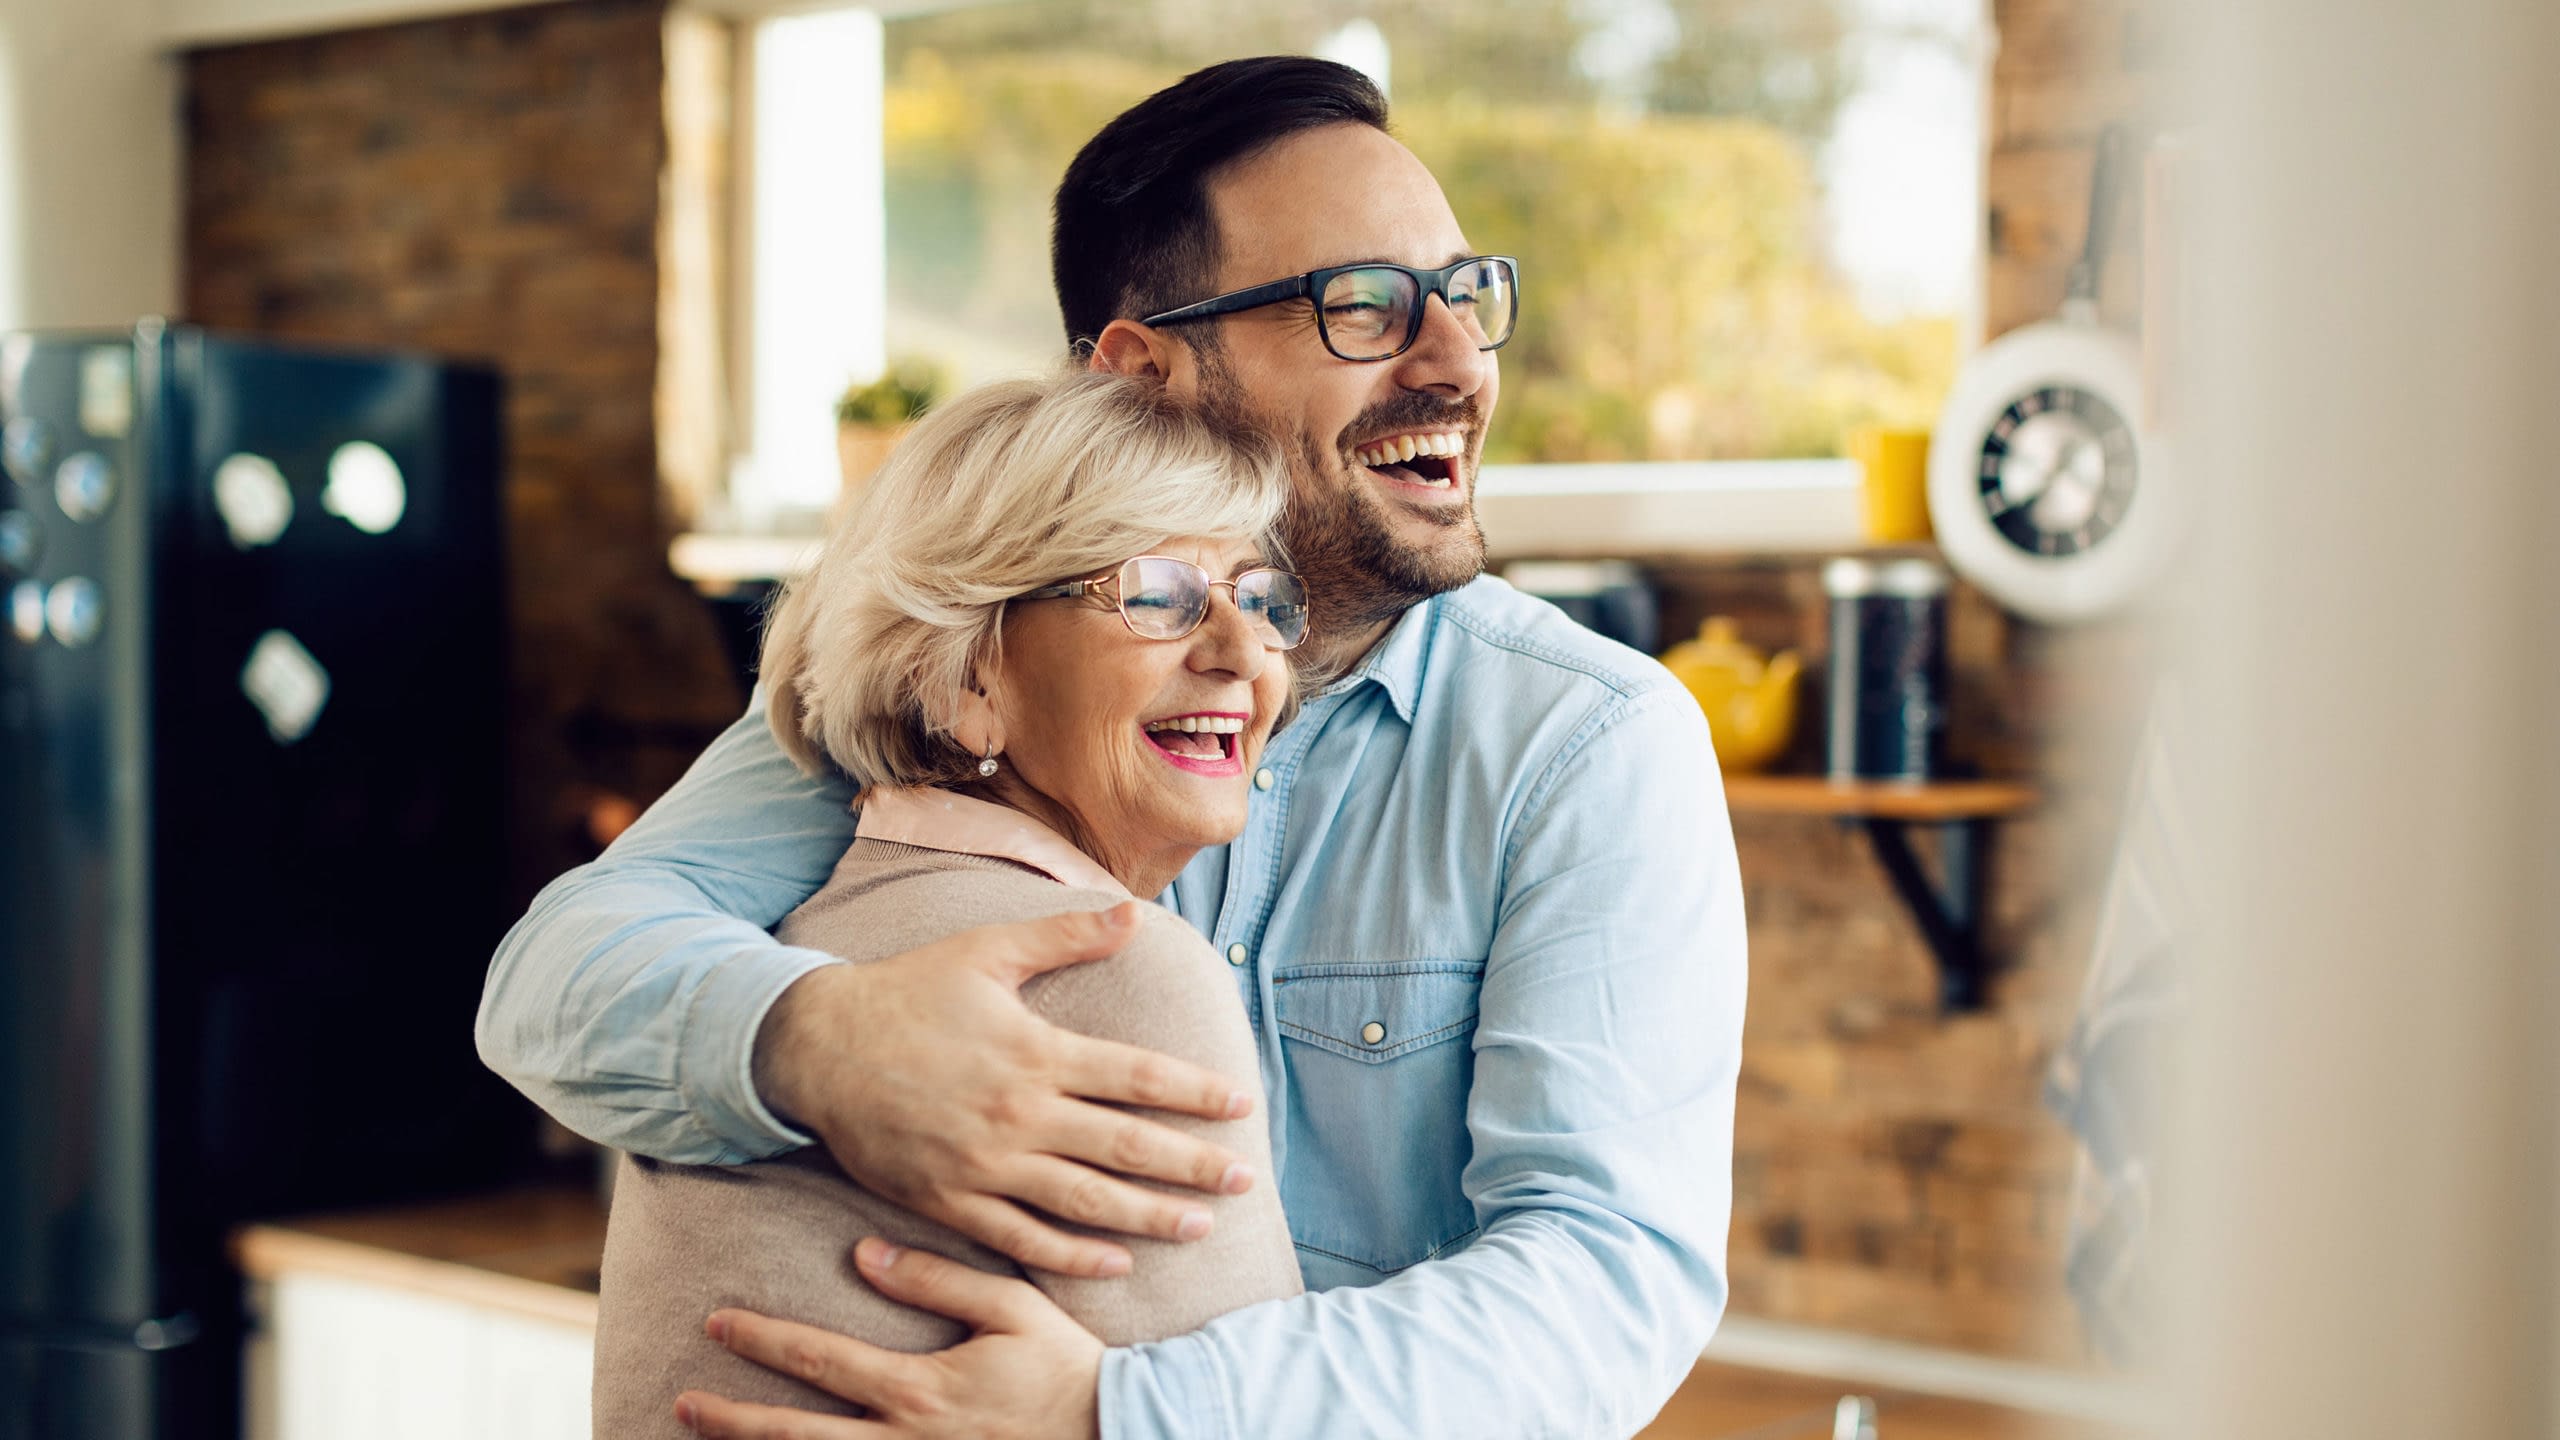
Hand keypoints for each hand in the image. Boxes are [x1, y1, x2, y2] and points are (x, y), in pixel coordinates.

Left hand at [675, 1239, 1101, 1439]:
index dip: (762, 1341)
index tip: (717, 1323)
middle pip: (796, 1436)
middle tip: (683, 1402)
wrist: (1116, 1432)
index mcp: (919, 1388)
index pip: (819, 1360)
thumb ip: (936, 1279)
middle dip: (734, 1419)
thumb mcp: (1011, 1306)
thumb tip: (864, 1254)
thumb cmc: (1065, 1366)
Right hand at [754, 902, 1258, 1276]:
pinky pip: (1021, 1239)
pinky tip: (1115, 1263)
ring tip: (1202, 1226)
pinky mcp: (949, 1201)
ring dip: (1149, 1217)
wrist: (815, 1046)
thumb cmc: (907, 991)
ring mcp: (984, 1164)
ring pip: (1084, 1201)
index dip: (1195, 1093)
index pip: (1136, 1077)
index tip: (1241, 1105)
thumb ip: (1065, 936)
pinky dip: (1072, 1255)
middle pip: (1125, 1147)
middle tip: (1246, 1180)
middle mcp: (1018, 1113)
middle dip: (1193, 1165)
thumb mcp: (987, 951)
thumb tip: (1134, 913)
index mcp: (1035, 1051)